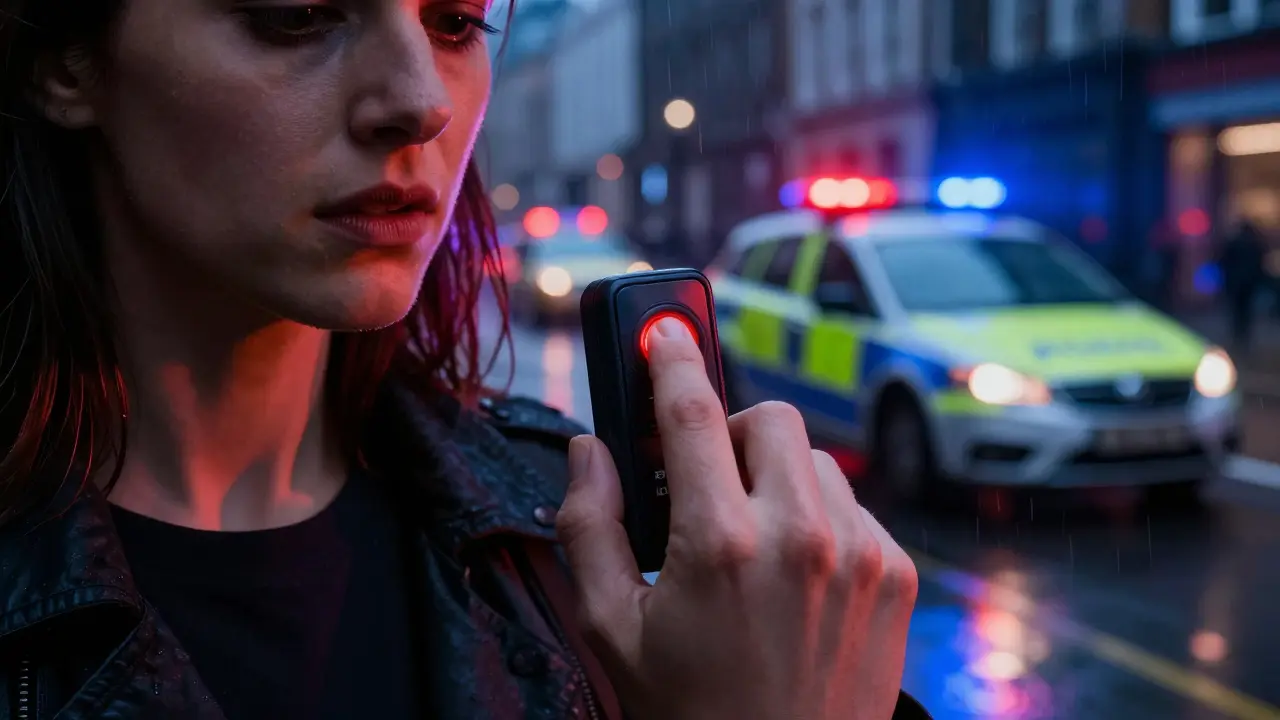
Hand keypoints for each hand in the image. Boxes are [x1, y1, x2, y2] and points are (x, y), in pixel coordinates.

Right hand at [556, 317, 918, 719]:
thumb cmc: (691, 710)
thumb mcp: (609, 630)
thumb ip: (587, 528)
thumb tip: (588, 452)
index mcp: (720, 544)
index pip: (691, 410)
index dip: (671, 357)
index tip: (663, 329)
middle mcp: (801, 536)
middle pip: (769, 417)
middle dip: (730, 433)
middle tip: (705, 482)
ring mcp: (861, 554)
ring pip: (816, 459)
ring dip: (776, 476)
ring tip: (751, 539)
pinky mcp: (897, 575)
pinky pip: (852, 503)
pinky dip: (818, 516)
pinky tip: (793, 571)